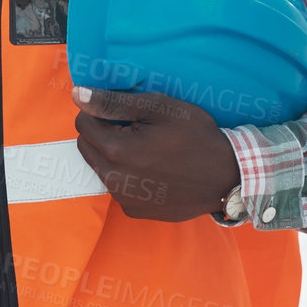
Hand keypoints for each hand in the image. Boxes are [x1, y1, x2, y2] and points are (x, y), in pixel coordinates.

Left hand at [72, 86, 239, 221]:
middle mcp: (114, 180)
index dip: (102, 113)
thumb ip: (113, 102)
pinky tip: (154, 171)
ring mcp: (124, 199)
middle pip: (87, 146)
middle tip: (138, 131)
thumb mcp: (158, 108)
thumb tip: (78, 95)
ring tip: (148, 150)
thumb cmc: (195, 136)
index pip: (83, 123)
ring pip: (101, 167)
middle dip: (104, 134)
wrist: (228, 176)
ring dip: (114, 155)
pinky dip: (128, 176)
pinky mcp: (136, 211)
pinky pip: (118, 187)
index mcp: (115, 151)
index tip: (127, 115)